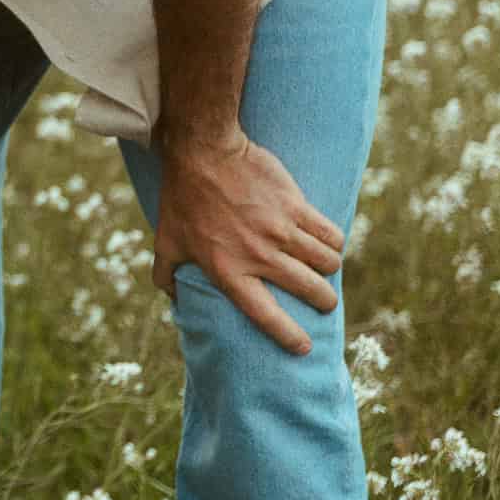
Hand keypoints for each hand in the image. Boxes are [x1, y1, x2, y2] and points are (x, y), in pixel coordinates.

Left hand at [152, 128, 343, 354]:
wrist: (204, 151)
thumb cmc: (182, 199)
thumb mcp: (165, 241)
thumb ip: (166, 275)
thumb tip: (173, 300)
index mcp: (227, 270)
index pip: (265, 314)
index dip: (288, 335)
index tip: (304, 347)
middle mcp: (258, 255)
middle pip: (309, 290)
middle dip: (323, 301)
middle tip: (324, 301)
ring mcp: (281, 230)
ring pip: (326, 262)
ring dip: (328, 269)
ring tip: (324, 268)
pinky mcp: (296, 206)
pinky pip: (330, 233)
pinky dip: (334, 241)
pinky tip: (329, 242)